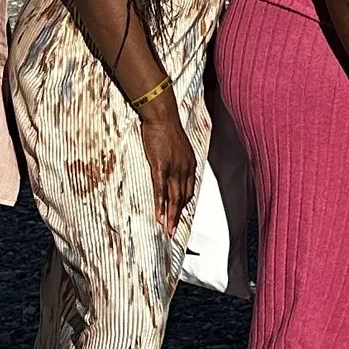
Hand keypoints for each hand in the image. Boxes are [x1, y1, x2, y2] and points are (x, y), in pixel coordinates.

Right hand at [139, 102, 198, 234]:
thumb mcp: (177, 148)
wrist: (162, 116)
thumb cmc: (166, 129)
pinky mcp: (161, 167)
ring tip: (167, 230)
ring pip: (173, 198)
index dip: (184, 205)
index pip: (189, 190)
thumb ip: (177, 161)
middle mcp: (185, 169)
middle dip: (178, 216)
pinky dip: (161, 205)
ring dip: (170, 216)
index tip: (180, 217)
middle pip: (183, 198)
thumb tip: (172, 171)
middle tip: (174, 232)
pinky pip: (161, 190)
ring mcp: (174, 169)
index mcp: (190, 164)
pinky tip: (159, 215)